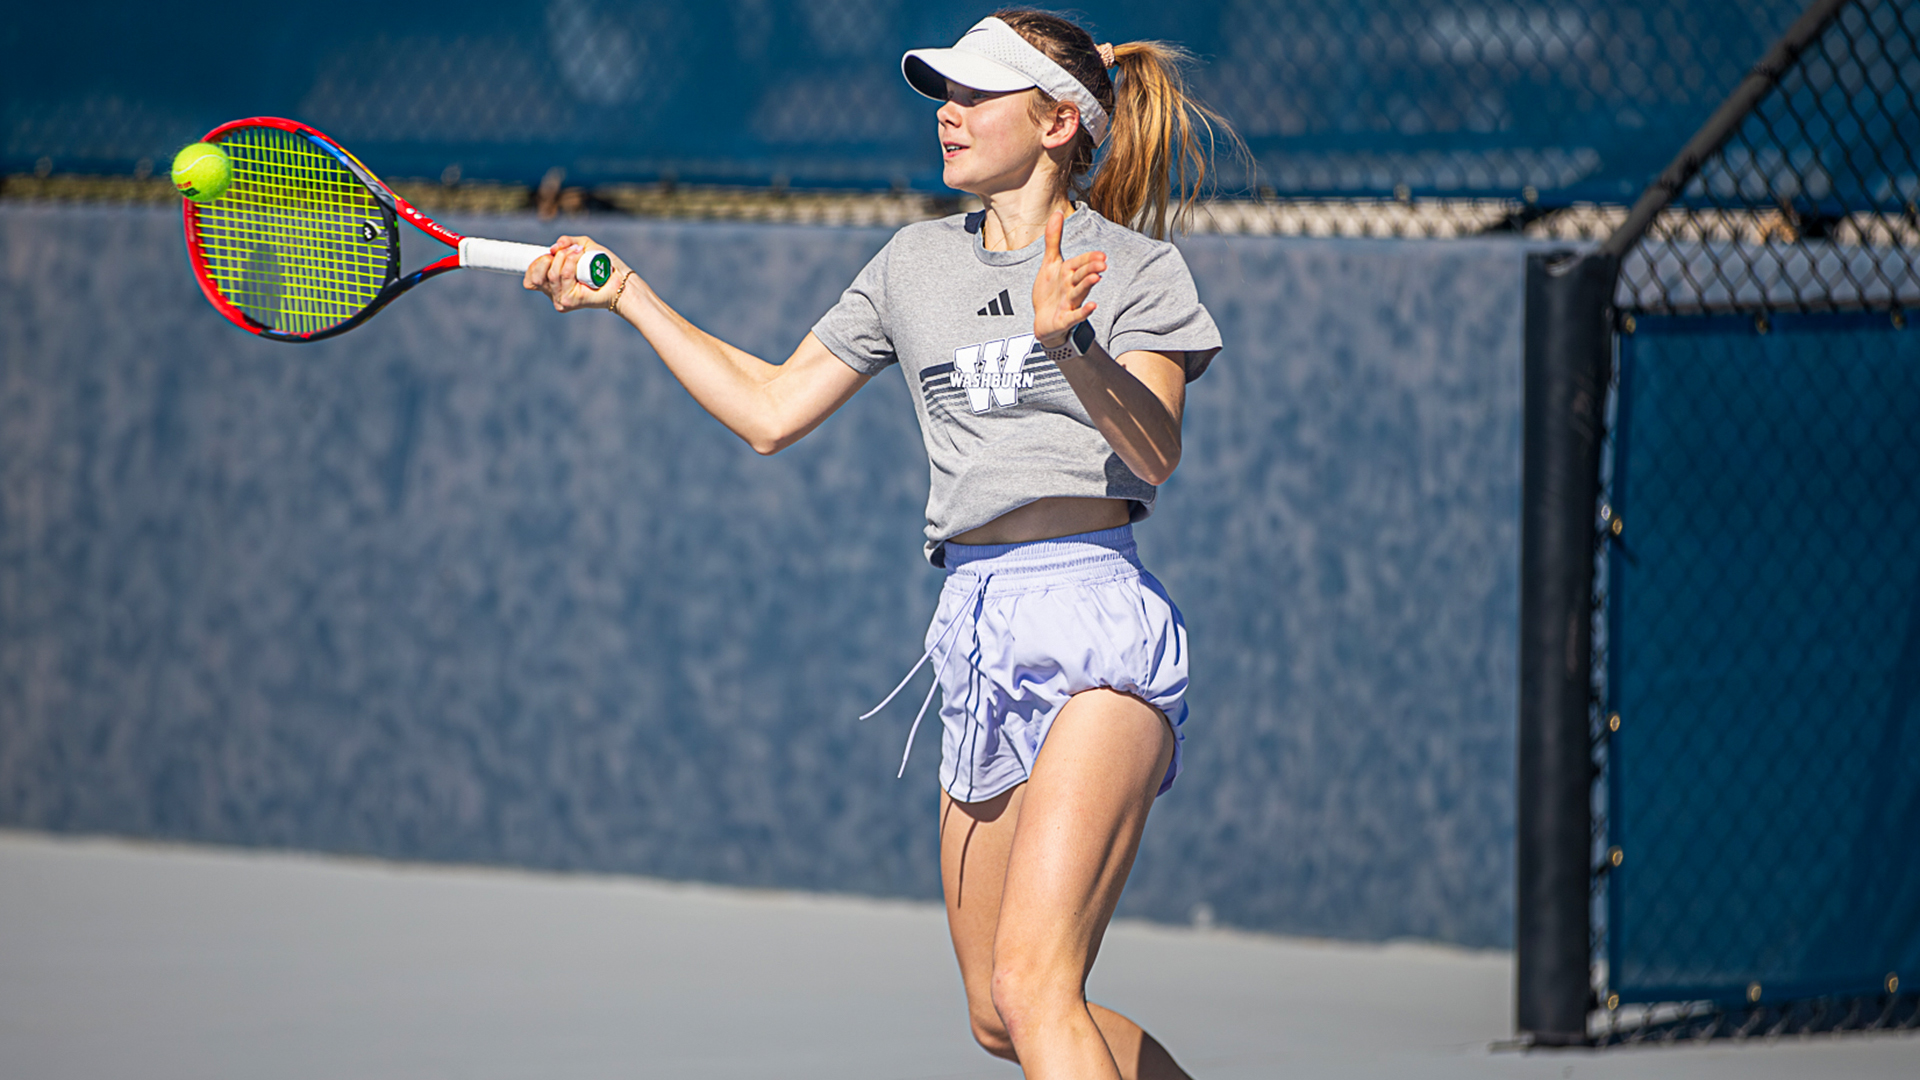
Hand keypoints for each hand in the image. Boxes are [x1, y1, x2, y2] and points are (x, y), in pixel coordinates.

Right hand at [521, 234, 634, 313]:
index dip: (535, 264)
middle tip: (566, 252)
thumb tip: (555, 247)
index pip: (530, 279)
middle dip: (547, 259)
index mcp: (552, 284)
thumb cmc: (603, 264)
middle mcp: (554, 294)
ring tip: (579, 252)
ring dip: (564, 257)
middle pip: (535, 277)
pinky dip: (571, 261)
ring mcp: (561, 299)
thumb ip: (567, 242)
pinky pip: (564, 276)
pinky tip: (581, 256)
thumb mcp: (582, 246)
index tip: (549, 255)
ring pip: (552, 274)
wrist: (621, 279)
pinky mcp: (570, 301)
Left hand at [1031, 208, 1104, 348]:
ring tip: (1096, 278)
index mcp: (1068, 273)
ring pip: (1079, 293)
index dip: (1089, 259)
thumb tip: (1058, 212)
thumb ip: (1054, 239)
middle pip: (1082, 276)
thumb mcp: (1050, 263)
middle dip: (1091, 269)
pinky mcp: (1064, 319)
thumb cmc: (1050, 291)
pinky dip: (1082, 312)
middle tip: (1103, 263)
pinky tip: (1092, 307)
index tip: (1101, 255)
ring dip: (1087, 285)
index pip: (1080, 263)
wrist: (1043, 320)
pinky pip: (1074, 315)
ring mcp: (1069, 303)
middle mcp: (1071, 287)